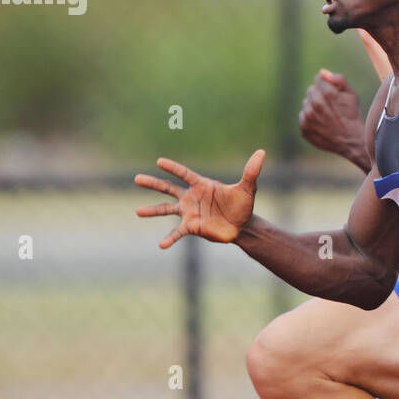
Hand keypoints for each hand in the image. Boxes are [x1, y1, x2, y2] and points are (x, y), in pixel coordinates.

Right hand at [134, 150, 265, 247]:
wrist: (242, 226)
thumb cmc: (242, 205)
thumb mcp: (247, 188)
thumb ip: (251, 171)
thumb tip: (261, 152)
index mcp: (202, 185)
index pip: (184, 174)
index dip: (173, 167)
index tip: (159, 161)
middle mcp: (192, 197)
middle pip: (168, 188)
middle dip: (153, 183)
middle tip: (136, 178)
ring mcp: (189, 212)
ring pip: (166, 209)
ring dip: (152, 210)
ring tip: (137, 211)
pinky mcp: (192, 227)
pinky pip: (177, 232)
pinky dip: (169, 238)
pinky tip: (161, 245)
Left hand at [299, 70, 366, 167]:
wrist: (351, 141)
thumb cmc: (353, 116)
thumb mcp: (352, 95)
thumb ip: (338, 80)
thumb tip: (322, 72)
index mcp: (328, 94)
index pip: (318, 79)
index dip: (326, 84)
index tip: (332, 93)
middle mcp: (316, 105)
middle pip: (311, 90)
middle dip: (319, 94)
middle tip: (330, 106)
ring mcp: (308, 117)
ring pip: (306, 103)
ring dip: (314, 106)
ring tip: (326, 115)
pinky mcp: (304, 128)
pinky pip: (302, 116)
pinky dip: (310, 118)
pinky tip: (321, 123)